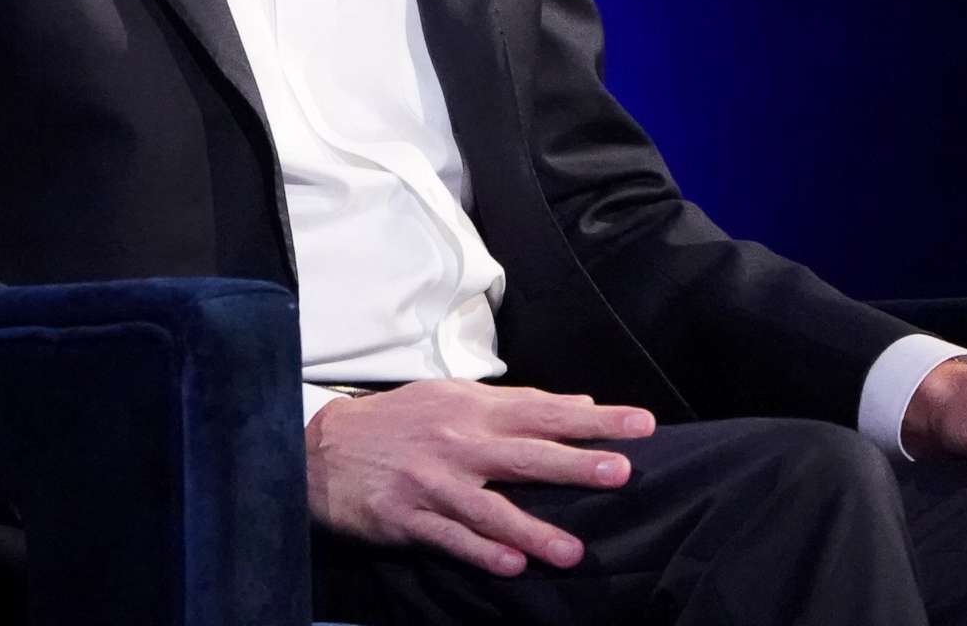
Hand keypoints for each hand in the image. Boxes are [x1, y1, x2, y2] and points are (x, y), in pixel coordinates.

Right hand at [305, 379, 654, 576]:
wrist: (324, 447)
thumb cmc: (401, 421)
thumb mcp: (454, 398)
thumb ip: (517, 403)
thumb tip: (578, 404)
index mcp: (474, 409)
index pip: (545, 411)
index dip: (595, 419)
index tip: (642, 424)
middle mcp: (459, 443)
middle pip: (526, 454)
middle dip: (574, 464)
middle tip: (621, 473)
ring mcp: (434, 482)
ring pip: (491, 508)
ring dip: (534, 529)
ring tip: (574, 551)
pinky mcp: (408, 517)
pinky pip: (451, 538)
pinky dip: (482, 552)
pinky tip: (513, 567)